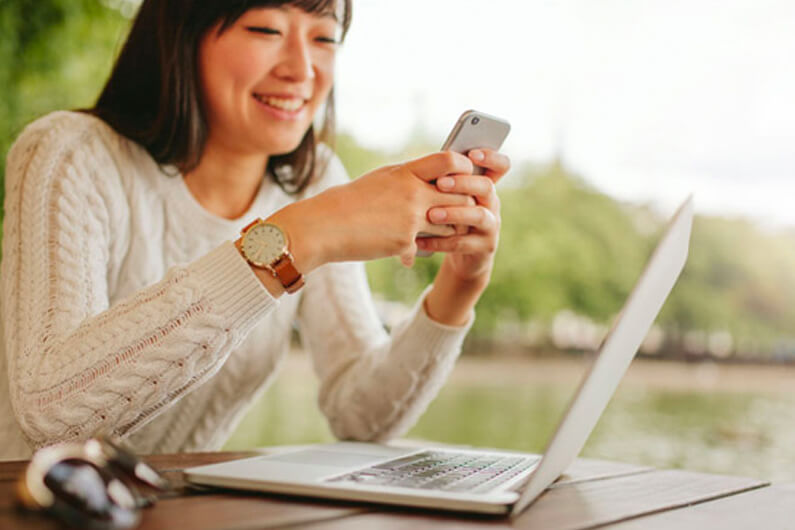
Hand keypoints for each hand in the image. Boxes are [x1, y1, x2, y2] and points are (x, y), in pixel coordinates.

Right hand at [269, 151, 476, 271]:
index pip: (450, 161)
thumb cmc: (351, 201)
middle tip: (460, 210)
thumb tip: (435, 179)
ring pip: (450, 223)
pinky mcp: (406, 242)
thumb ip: (409, 178)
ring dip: (449, 229)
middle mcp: (413, 192)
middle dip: (463, 204)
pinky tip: (408, 251)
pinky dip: (422, 248)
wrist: (325, 226)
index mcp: (406, 172)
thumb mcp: (382, 180)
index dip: (464, 168)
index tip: (463, 176)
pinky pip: (428, 245)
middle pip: (459, 196)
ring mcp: (411, 218)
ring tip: (439, 231)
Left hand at [417, 149, 510, 280]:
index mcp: (484, 186)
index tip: (472, 154)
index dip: (491, 157)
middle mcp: (492, 203)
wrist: (462, 256)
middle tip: (440, 183)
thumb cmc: (450, 217)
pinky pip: (463, 243)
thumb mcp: (450, 198)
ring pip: (479, 215)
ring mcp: (491, 225)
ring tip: (431, 215)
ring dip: (454, 213)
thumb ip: (446, 181)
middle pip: (486, 186)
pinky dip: (440, 242)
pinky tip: (420, 240)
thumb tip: (429, 163)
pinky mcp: (485, 247)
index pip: (500, 166)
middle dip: (463, 183)